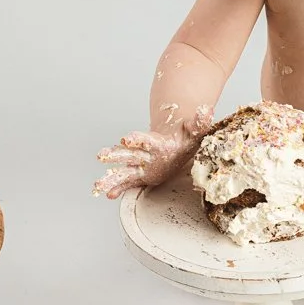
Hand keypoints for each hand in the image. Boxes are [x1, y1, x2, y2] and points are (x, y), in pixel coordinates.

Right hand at [92, 105, 216, 197]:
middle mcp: (144, 154)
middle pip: (128, 154)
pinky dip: (117, 188)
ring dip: (110, 176)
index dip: (135, 139)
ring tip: (97, 185)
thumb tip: (205, 110)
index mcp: (156, 143)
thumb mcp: (195, 131)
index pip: (144, 139)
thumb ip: (199, 122)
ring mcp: (141, 165)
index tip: (125, 138)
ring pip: (123, 171)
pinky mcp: (141, 176)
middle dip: (115, 155)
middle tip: (102, 155)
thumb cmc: (185, 137)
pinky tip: (107, 194)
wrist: (176, 143)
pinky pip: (127, 183)